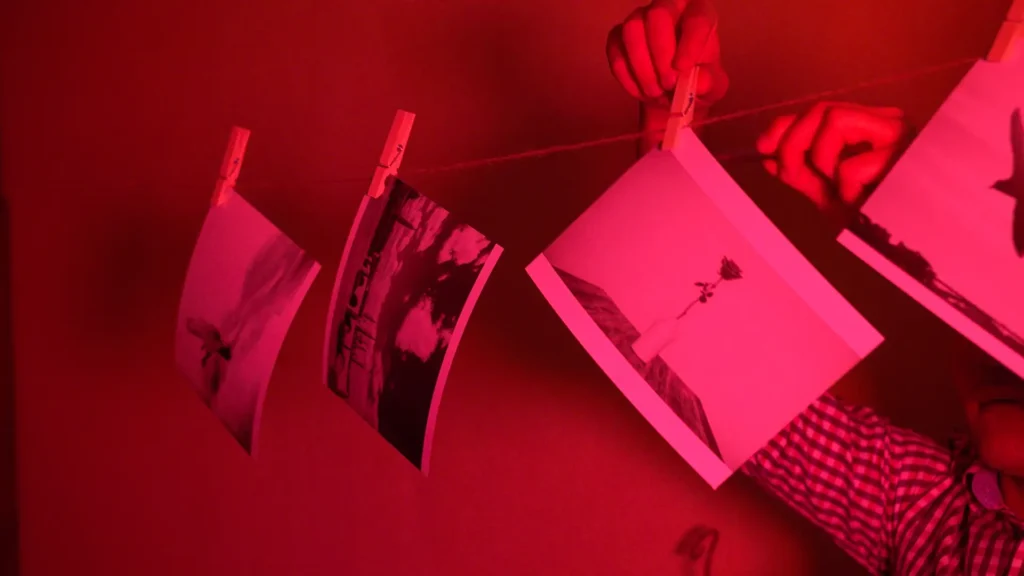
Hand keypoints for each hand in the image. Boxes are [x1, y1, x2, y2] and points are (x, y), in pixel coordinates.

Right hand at [606, 0, 728, 151]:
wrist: (671, 93)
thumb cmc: (697, 82)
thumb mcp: (712, 88)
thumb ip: (709, 82)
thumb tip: (698, 81)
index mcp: (698, 13)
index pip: (696, 18)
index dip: (689, 44)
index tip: (683, 70)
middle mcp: (669, 8)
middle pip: (658, 14)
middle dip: (660, 54)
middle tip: (668, 84)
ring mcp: (640, 19)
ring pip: (632, 30)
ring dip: (642, 68)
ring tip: (655, 92)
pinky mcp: (618, 36)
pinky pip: (615, 50)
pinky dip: (627, 77)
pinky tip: (641, 92)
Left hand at [756, 102, 909, 210]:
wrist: (905, 244)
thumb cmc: (874, 218)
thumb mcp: (829, 193)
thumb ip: (801, 172)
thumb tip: (769, 155)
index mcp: (871, 128)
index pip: (821, 111)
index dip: (786, 125)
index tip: (763, 147)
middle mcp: (887, 123)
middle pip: (823, 109)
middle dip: (793, 142)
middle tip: (792, 176)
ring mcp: (899, 136)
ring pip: (834, 121)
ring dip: (821, 161)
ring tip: (837, 190)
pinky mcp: (904, 156)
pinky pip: (849, 166)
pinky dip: (843, 190)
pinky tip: (860, 203)